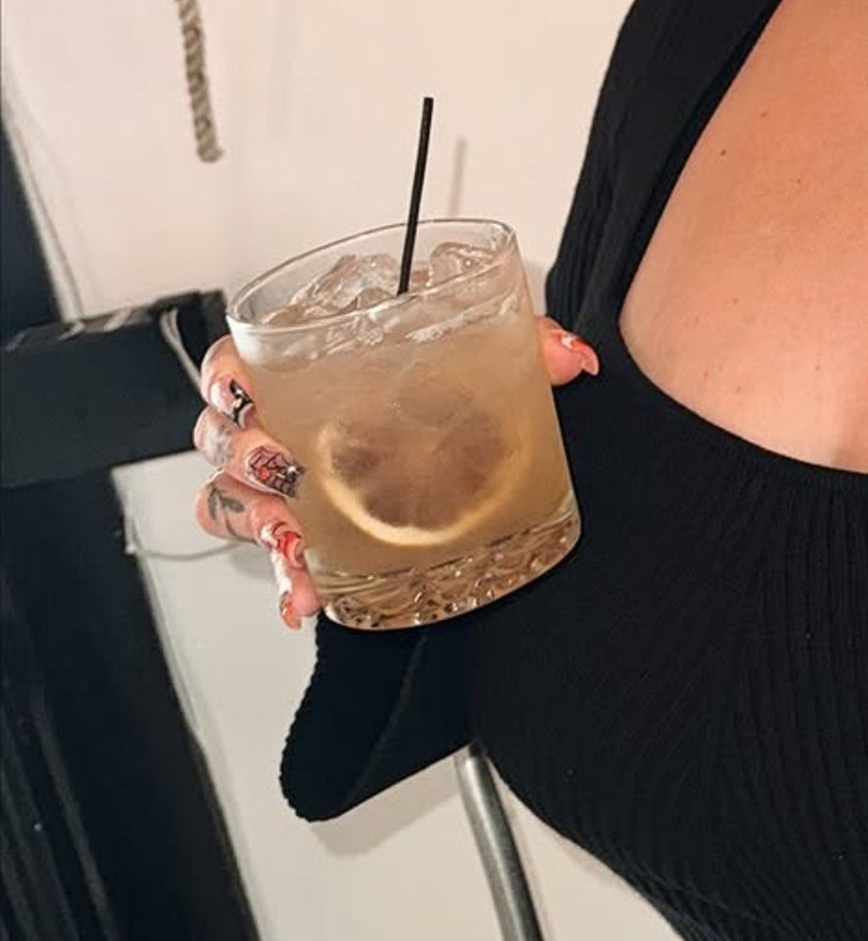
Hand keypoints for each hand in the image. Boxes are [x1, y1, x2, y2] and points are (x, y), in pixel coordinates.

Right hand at [191, 317, 599, 625]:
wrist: (482, 451)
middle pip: (222, 435)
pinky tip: (307, 596)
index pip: (236, 362)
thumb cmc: (459, 386)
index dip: (224, 378)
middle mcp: (291, 423)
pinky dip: (288, 579)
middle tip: (282, 470)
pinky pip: (275, 558)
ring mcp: (295, 483)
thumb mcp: (491, 354)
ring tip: (293, 540)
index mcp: (316, 365)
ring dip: (255, 520)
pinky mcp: (314, 533)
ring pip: (232, 499)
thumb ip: (527, 344)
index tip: (243, 394)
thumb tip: (572, 359)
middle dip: (242, 456)